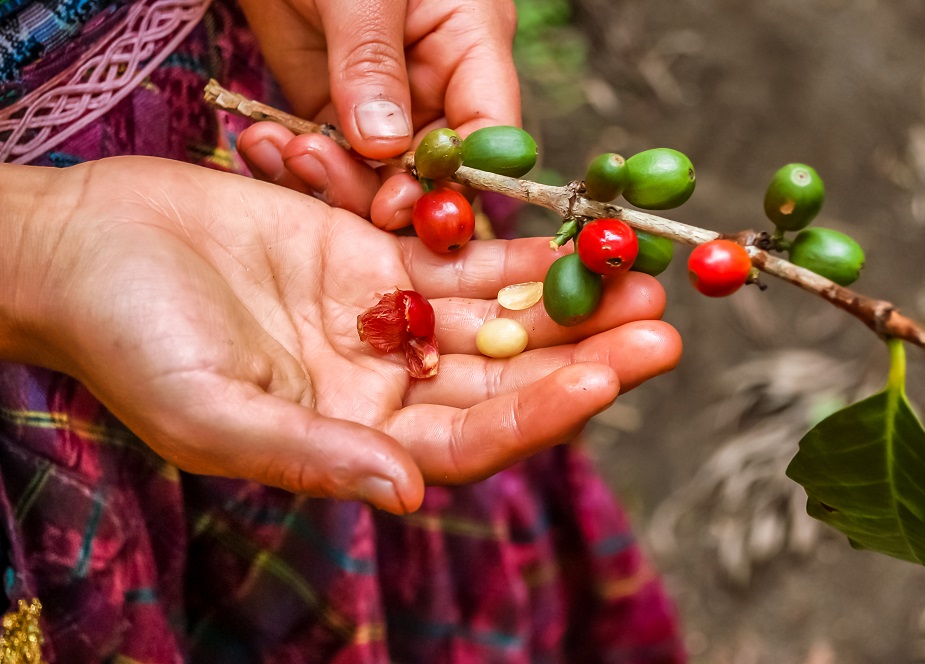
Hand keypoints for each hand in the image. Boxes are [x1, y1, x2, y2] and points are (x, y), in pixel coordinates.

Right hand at [2, 158, 680, 513]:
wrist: (90, 251)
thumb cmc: (129, 341)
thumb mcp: (210, 412)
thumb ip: (311, 454)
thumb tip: (406, 495)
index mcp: (354, 442)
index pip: (468, 441)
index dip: (536, 414)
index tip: (602, 380)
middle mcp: (385, 386)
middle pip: (506, 379)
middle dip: (583, 355)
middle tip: (659, 330)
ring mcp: (388, 319)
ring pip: (500, 316)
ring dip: (570, 299)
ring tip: (641, 280)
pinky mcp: (379, 255)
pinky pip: (463, 255)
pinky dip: (518, 248)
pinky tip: (575, 238)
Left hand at [234, 0, 519, 224]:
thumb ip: (372, 61)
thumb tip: (384, 145)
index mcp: (471, 43)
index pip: (488, 132)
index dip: (461, 179)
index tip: (410, 204)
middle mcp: (436, 80)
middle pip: (435, 169)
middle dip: (388, 189)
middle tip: (332, 182)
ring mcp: (385, 99)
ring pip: (379, 175)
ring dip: (335, 180)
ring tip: (290, 154)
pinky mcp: (336, 107)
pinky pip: (332, 158)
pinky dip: (303, 165)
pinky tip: (269, 148)